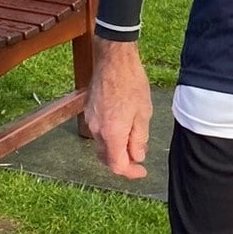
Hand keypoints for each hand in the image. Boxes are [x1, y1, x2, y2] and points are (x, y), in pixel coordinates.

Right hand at [84, 40, 152, 178]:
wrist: (113, 60)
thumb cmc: (131, 83)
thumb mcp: (143, 113)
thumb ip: (139, 139)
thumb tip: (137, 157)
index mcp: (112, 133)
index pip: (116, 165)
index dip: (130, 172)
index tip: (142, 171)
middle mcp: (97, 130)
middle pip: (107, 158)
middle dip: (123, 163)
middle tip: (139, 160)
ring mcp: (90, 121)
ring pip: (102, 146)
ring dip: (116, 150)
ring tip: (133, 143)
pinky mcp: (89, 112)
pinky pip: (99, 133)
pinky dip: (110, 139)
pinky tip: (122, 130)